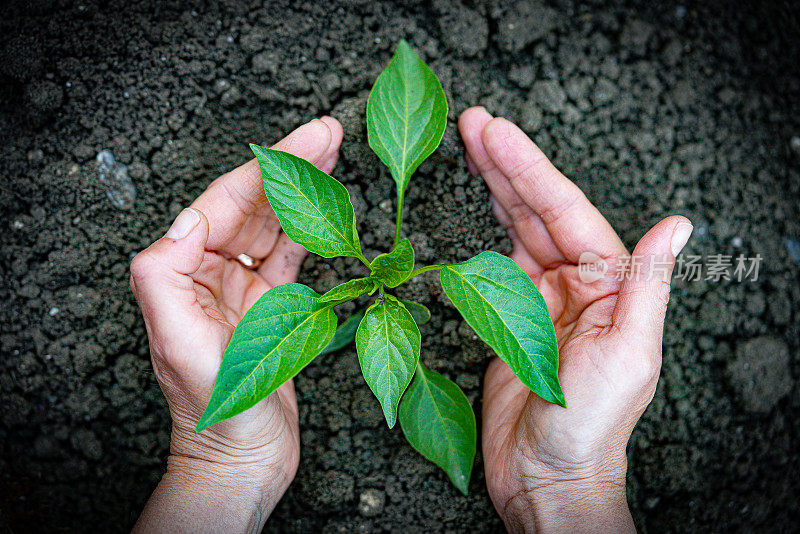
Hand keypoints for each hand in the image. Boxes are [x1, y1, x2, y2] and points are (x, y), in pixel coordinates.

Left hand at [130, 117, 342, 531]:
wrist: (246, 460)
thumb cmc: (216, 410)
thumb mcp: (178, 344)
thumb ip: (165, 276)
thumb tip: (188, 218)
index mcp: (182, 274)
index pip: (225, 203)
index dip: (267, 168)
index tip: (305, 140)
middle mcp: (210, 274)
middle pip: (254, 206)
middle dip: (292, 166)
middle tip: (329, 133)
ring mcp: (244, 289)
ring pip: (276, 225)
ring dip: (305, 189)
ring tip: (334, 154)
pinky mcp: (274, 307)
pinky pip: (293, 256)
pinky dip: (313, 230)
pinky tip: (330, 211)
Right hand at [459, 107, 691, 531]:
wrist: (546, 476)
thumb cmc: (590, 426)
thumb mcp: (629, 355)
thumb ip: (647, 286)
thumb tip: (678, 224)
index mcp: (608, 285)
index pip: (565, 211)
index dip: (529, 168)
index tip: (496, 132)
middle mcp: (576, 284)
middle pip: (538, 209)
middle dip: (506, 164)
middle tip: (473, 123)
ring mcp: (540, 298)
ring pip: (516, 227)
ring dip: (495, 185)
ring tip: (470, 145)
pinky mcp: (508, 317)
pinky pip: (495, 260)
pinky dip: (485, 226)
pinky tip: (478, 201)